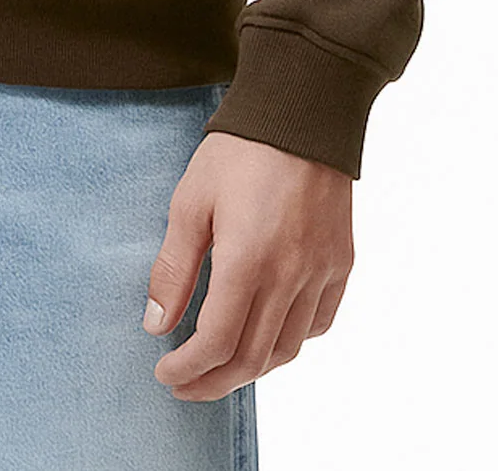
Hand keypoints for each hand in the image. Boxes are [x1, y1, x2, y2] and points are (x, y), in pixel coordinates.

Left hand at [143, 131, 353, 398]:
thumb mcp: (190, 201)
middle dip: (213, 381)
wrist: (303, 110)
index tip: (164, 371)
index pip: (217, 342)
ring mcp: (321, 271)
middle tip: (184, 386)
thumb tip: (156, 325)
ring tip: (220, 368)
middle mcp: (291, 275)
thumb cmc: (240, 150)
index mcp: (248, 260)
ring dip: (251, 368)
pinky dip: (291, 341)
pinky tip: (267, 333)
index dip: (188, 368)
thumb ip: (174, 268)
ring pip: (288, 349)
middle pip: (252, 357)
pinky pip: (318, 322)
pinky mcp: (341, 262)